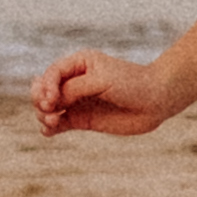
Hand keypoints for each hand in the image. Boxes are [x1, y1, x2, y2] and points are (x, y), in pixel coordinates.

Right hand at [29, 50, 171, 139]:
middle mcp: (74, 82)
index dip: (45, 87)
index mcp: (79, 64)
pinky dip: (49, 129)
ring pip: (47, 109)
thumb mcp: (101, 81)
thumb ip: (74, 89)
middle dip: (39, 100)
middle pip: (43, 91)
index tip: (51, 100)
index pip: (50, 74)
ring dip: (43, 116)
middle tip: (49, 110)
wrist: (157, 100)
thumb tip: (50, 102)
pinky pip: (58, 124)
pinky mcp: (82, 120)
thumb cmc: (132, 83)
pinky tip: (49, 132)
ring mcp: (77, 102)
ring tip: (53, 123)